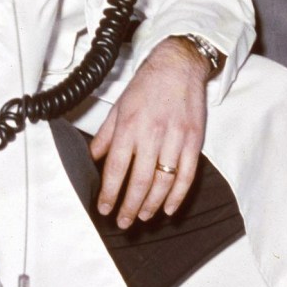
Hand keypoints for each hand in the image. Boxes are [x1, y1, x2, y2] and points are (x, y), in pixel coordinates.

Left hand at [89, 37, 210, 228]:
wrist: (178, 65)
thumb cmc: (147, 84)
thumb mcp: (119, 107)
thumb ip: (106, 135)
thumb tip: (93, 158)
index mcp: (130, 126)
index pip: (116, 168)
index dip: (109, 193)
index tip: (104, 208)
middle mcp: (152, 134)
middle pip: (139, 181)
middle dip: (129, 206)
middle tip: (123, 222)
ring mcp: (175, 138)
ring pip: (163, 182)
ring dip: (152, 204)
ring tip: (143, 217)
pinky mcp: (194, 140)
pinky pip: (187, 174)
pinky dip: (178, 195)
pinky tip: (169, 208)